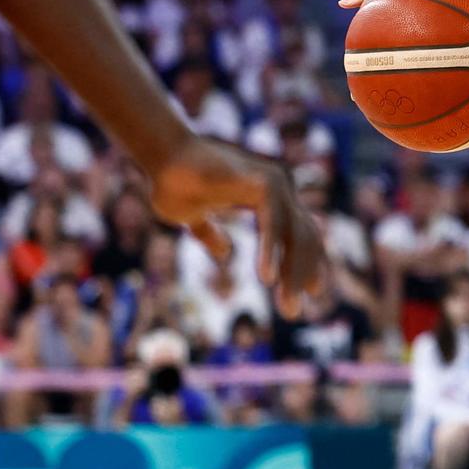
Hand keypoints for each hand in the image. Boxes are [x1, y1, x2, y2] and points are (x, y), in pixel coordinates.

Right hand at [147, 136, 325, 314]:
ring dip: (292, 272)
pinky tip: (265, 277)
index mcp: (269, 197)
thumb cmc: (173, 181)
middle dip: (302, 275)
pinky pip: (273, 222)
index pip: (300, 234)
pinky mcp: (262, 182)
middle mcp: (279, 189)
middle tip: (293, 312)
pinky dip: (271, 250)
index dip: (306, 263)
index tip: (309, 293)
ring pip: (295, 234)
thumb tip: (225, 252)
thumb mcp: (192, 217)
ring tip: (287, 306)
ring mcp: (274, 183)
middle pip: (304, 238)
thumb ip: (210, 233)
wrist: (160, 156)